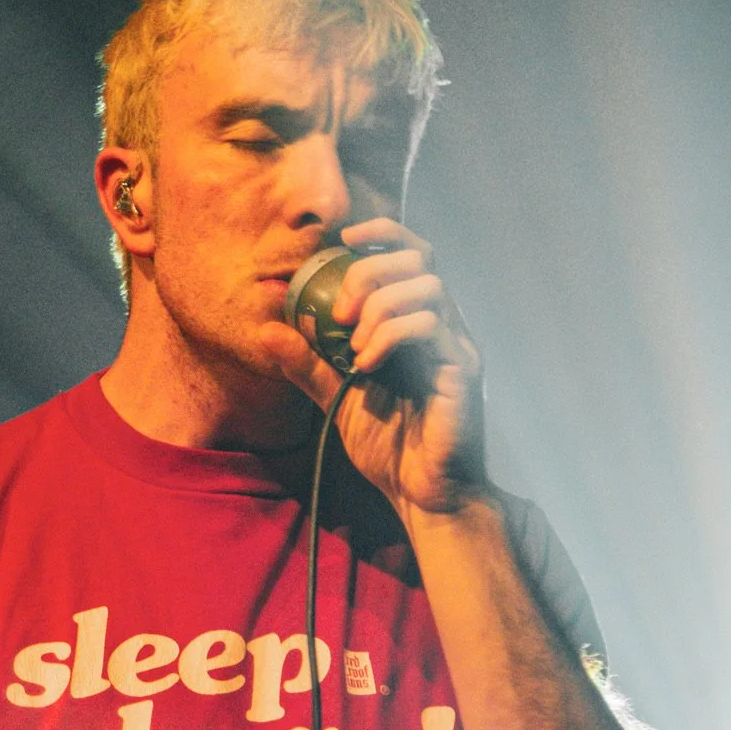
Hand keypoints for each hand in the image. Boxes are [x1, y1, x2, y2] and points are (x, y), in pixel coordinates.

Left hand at [270, 219, 486, 516]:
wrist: (422, 495)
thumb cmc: (389, 445)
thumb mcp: (336, 397)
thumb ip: (308, 364)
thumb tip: (268, 330)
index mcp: (419, 321)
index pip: (412, 253)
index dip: (382, 233)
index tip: (344, 239)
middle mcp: (445, 325)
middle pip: (419, 259)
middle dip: (369, 273)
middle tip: (341, 313)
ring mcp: (457, 346)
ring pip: (427, 288)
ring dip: (379, 307)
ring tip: (354, 348)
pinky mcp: (462, 370)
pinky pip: (429, 328)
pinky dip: (390, 337)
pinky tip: (367, 367)